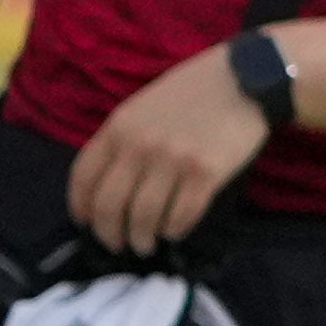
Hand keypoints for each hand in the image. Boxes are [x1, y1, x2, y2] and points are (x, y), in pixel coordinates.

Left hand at [69, 39, 276, 252]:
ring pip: (144, 216)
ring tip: (146, 245)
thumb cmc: (193, 91)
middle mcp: (140, 146)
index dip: (82, 207)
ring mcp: (173, 161)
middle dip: (110, 233)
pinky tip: (174, 232)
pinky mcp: (206, 174)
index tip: (87, 223)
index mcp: (119, 128)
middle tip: (118, 245)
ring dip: (142, 238)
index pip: (84, 177)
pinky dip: (175, 230)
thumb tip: (112, 179)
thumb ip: (124, 138)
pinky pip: (182, 214)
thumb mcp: (143, 107)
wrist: (244, 80)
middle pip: (110, 205)